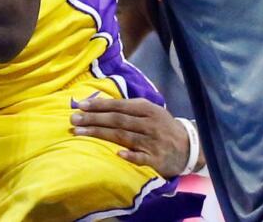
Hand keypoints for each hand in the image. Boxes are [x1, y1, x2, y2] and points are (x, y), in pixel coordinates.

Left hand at [71, 97, 191, 177]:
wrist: (189, 146)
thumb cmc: (162, 126)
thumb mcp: (150, 111)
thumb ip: (129, 107)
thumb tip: (100, 102)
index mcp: (146, 109)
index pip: (119, 106)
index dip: (99, 105)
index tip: (80, 106)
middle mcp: (148, 124)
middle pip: (117, 120)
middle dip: (94, 119)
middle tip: (73, 120)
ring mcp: (152, 141)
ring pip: (123, 136)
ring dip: (100, 134)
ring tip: (80, 133)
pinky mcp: (156, 159)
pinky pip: (141, 158)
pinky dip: (130, 155)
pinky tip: (117, 154)